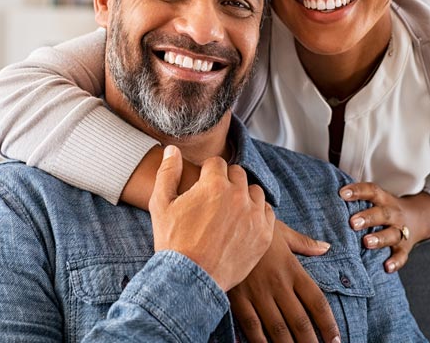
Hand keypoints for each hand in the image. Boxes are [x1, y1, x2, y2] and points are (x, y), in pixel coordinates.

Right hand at [149, 145, 274, 290]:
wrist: (188, 281)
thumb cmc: (172, 241)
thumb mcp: (161, 204)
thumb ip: (167, 172)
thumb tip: (172, 150)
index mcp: (214, 184)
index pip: (217, 163)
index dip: (206, 173)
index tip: (202, 185)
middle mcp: (238, 195)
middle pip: (237, 174)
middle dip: (226, 181)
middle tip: (214, 199)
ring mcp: (253, 215)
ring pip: (254, 191)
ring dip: (243, 196)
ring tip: (229, 210)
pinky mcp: (264, 235)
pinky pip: (267, 212)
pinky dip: (257, 214)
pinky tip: (243, 222)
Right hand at [228, 221, 340, 342]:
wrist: (225, 224)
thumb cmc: (256, 227)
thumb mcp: (282, 232)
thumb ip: (305, 243)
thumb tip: (326, 247)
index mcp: (291, 268)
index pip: (317, 301)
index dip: (328, 324)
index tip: (336, 339)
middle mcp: (278, 284)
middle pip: (300, 322)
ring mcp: (257, 293)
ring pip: (278, 330)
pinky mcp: (238, 298)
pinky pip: (252, 327)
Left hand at [339, 182, 429, 271]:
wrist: (418, 218)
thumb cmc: (383, 208)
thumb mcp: (375, 199)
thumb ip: (357, 199)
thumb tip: (325, 197)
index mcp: (383, 199)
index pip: (371, 191)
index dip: (357, 191)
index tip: (342, 194)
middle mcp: (393, 214)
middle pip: (382, 214)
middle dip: (368, 218)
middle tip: (352, 223)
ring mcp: (400, 231)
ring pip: (392, 234)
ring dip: (380, 238)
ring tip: (366, 242)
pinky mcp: (405, 248)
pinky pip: (402, 255)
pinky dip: (395, 262)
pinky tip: (386, 267)